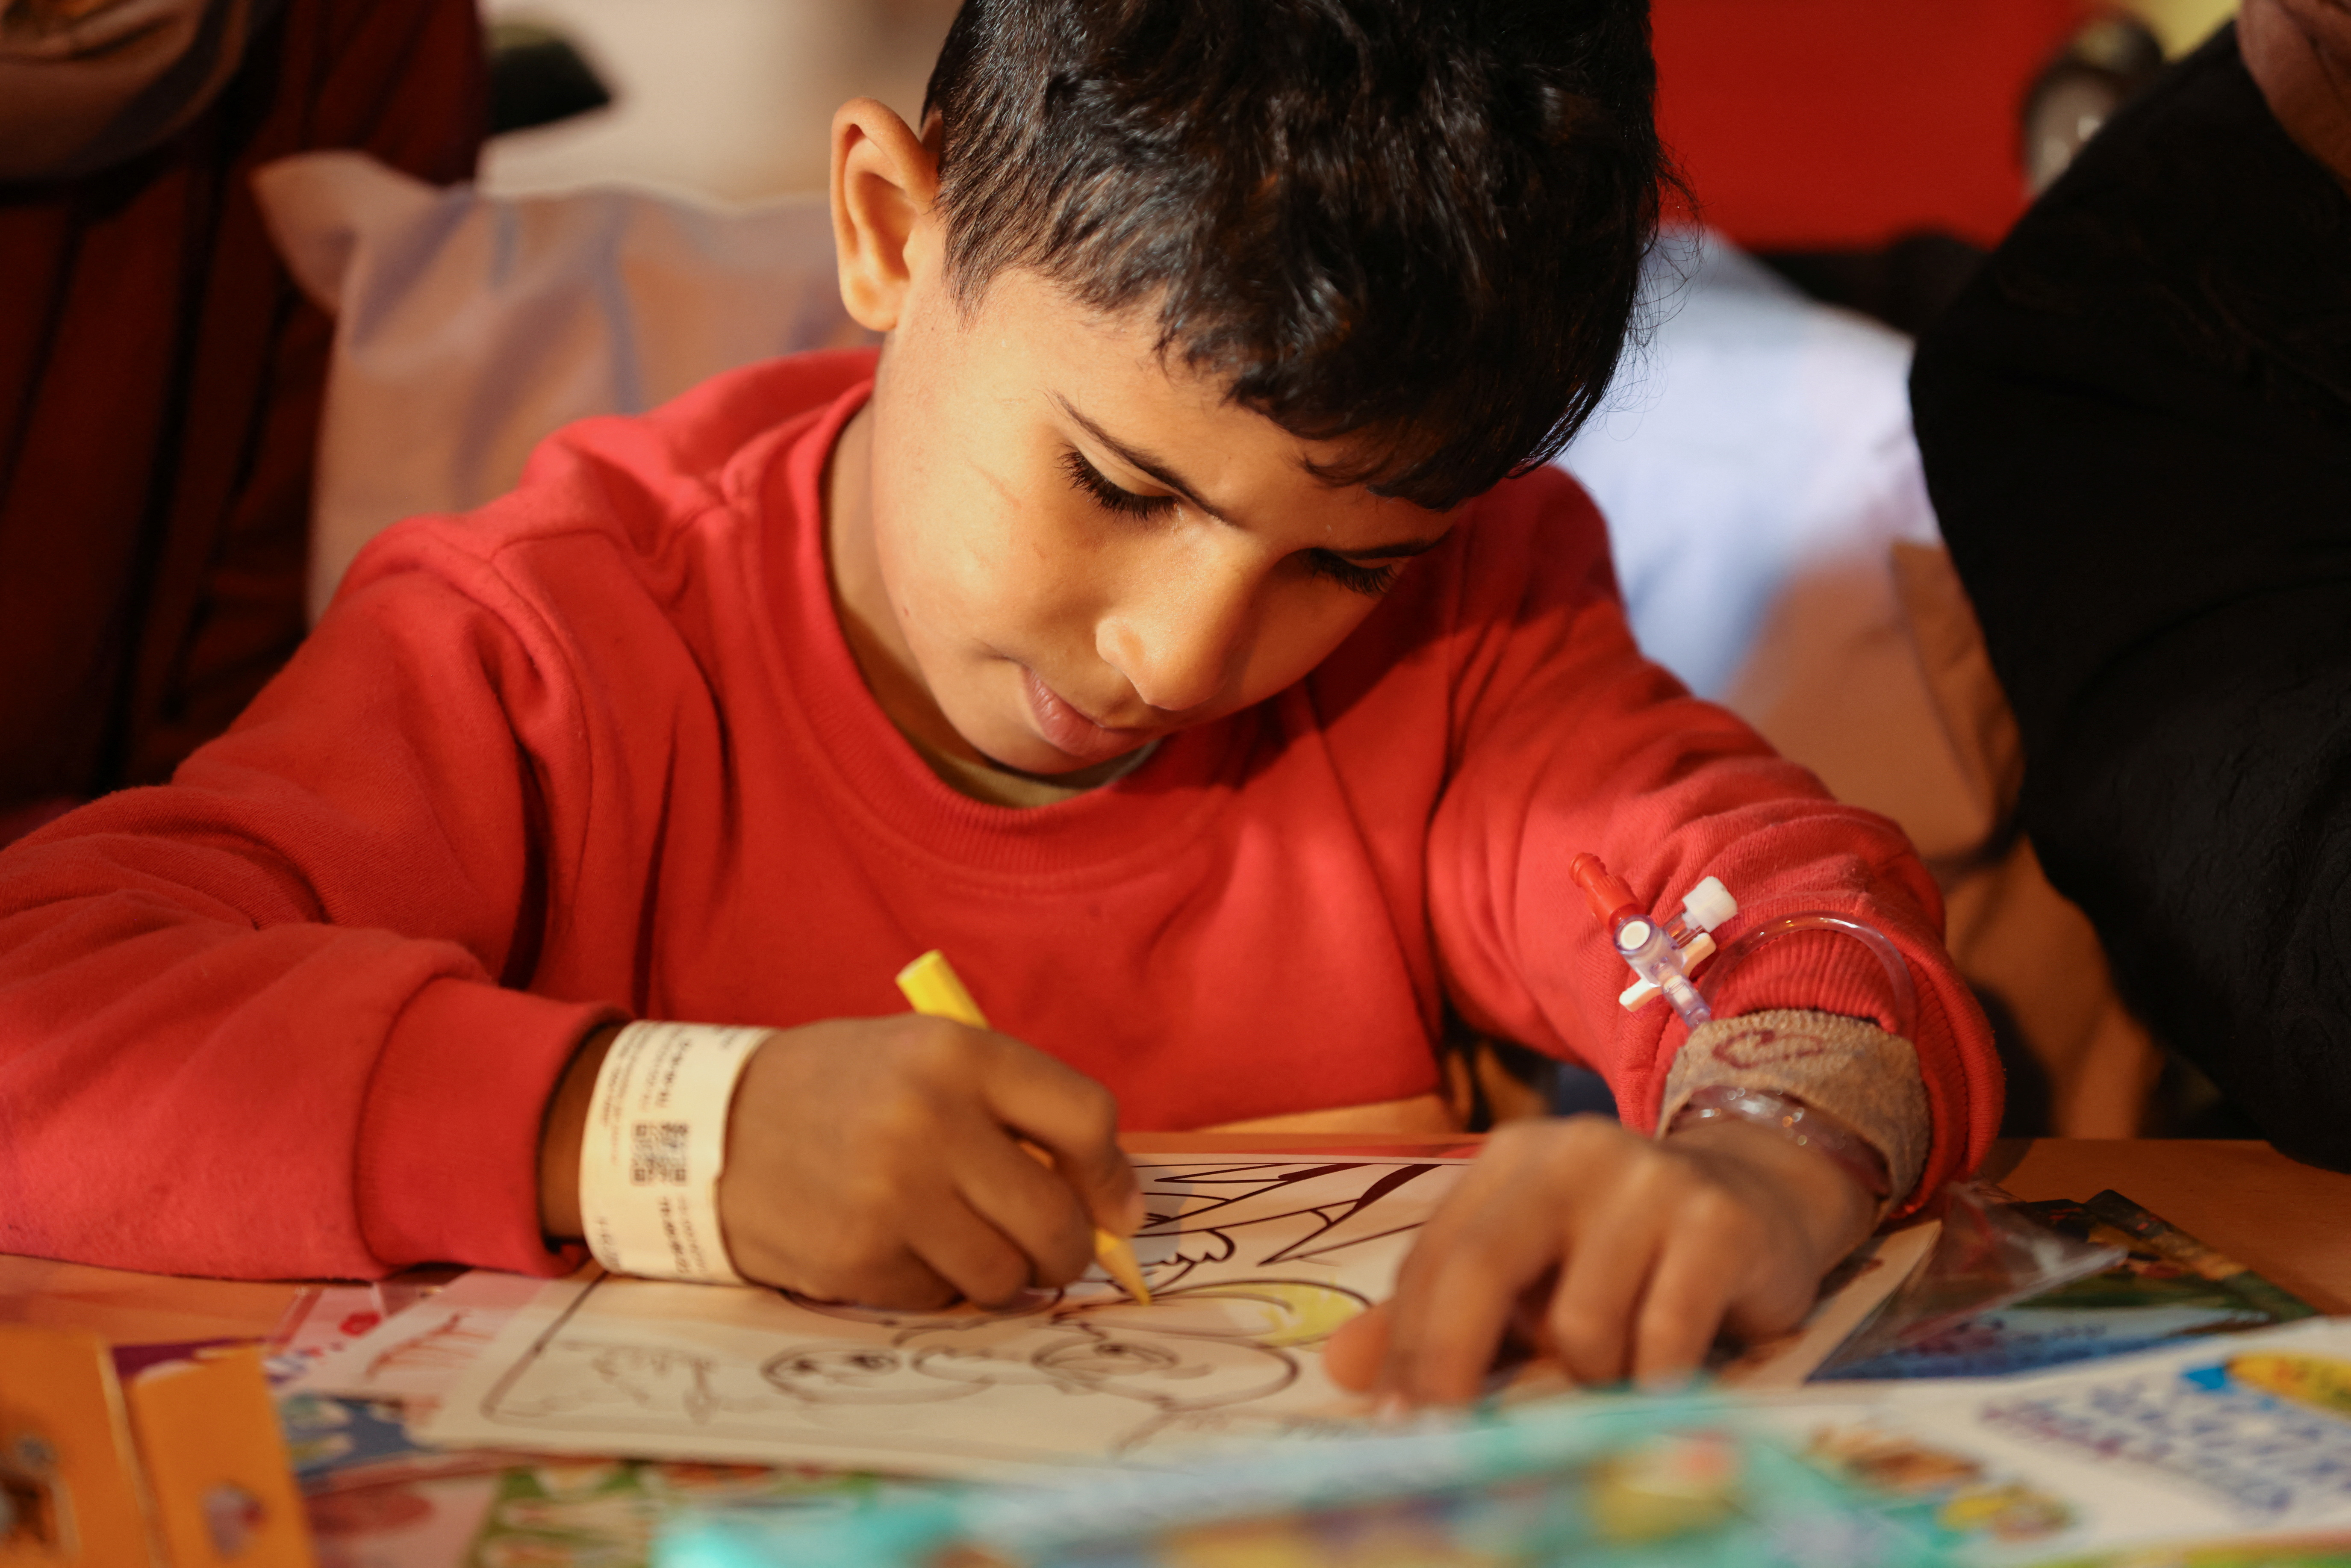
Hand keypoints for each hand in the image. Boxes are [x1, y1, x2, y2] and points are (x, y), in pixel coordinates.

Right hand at [537, 1017, 1140, 1307]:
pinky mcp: (857, 1259)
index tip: (1117, 1207)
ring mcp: (891, 1196)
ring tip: (964, 1241)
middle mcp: (929, 1121)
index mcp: (957, 1054)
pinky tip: (899, 1247)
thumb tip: (1115, 1206)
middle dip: (1068, 1248)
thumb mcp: (928, 1058)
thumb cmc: (842, 1089)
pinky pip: (939, 1298)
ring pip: (1005, 1276)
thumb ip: (1016, 1113)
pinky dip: (935, 1285)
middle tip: (1053, 1249)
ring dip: (1001, 1274)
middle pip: (1056, 1220)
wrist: (709, 1127)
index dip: (1112, 1177)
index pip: (1086, 1120)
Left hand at [1324, 1113, 1875, 1404]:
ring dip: (1591, 1375)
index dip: (1410, 1345)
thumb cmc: (1626, 1254)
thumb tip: (1344, 1369)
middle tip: (1451, 1439)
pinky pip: (1662, 1337)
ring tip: (1620, 1364)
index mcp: (1511, 1158)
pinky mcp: (1718, 1222)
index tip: (1397, 1421)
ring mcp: (1649, 1179)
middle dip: (1455, 1365)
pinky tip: (1667, 1372)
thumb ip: (1437, 1314)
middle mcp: (1573, 1153)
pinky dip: (1656, 1377)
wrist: (1763, 1198)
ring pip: (1580, 1322)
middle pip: (1482, 1267)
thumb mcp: (1529, 1273)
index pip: (1436, 1257)